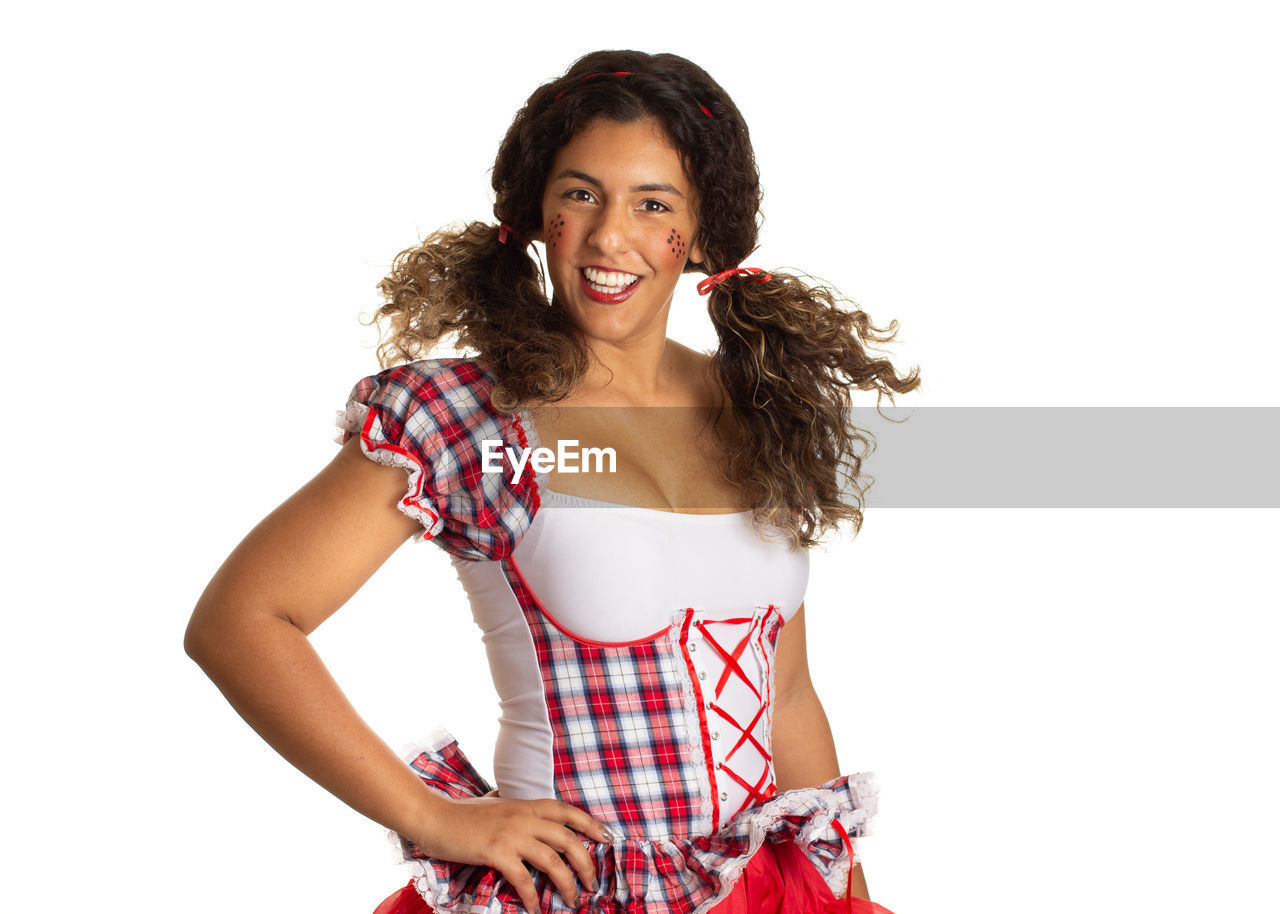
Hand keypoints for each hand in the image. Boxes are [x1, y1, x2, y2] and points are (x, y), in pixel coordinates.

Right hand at [410, 794, 610, 911]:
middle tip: (592, 883)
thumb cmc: (463, 814)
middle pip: (568, 839)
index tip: (607, 838)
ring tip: (573, 900)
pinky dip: (533, 896)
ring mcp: (510, 833)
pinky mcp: (495, 851)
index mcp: (526, 805)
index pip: (567, 810)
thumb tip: (530, 813)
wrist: (434, 817)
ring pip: (553, 860)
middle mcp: (523, 816)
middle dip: (586, 863)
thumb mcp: (497, 804)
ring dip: (567, 883)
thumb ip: (516, 809)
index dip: (590, 824)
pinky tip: (535, 908)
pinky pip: (523, 878)